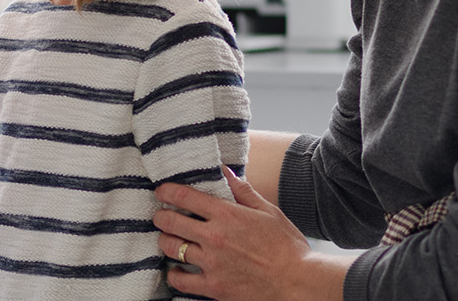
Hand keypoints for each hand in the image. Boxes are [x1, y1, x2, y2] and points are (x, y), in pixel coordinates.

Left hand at [153, 166, 338, 300]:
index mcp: (227, 214)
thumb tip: (225, 171)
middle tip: (161, 215)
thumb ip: (243, 191)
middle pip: (171, 222)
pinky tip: (177, 269)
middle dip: (161, 216)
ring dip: (166, 241)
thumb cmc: (286, 246)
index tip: (161, 191)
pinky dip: (174, 274)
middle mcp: (214, 237)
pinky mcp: (213, 287)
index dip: (167, 191)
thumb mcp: (268, 211)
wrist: (297, 282)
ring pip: (171, 248)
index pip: (185, 196)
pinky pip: (180, 280)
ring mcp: (211, 263)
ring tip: (169, 239)